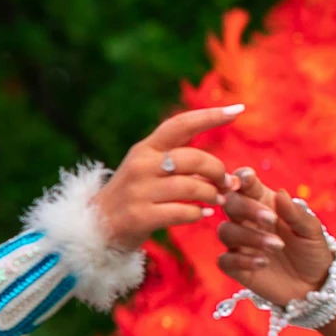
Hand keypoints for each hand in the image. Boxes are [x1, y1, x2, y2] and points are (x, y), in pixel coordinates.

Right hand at [95, 107, 241, 252]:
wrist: (97, 226)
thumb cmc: (134, 195)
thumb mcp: (148, 168)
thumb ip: (181, 163)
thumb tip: (227, 173)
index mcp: (145, 149)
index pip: (180, 124)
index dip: (210, 116)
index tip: (238, 109)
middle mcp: (140, 165)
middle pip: (192, 158)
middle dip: (217, 170)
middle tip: (228, 183)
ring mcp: (138, 191)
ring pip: (190, 186)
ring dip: (211, 194)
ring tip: (219, 200)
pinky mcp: (139, 216)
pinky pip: (181, 212)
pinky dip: (197, 213)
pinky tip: (203, 214)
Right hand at [216, 172, 335, 306]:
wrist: (316, 287)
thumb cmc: (313, 253)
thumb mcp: (312, 232)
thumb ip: (295, 213)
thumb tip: (280, 193)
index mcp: (264, 204)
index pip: (245, 185)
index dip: (241, 178)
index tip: (247, 179)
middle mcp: (247, 221)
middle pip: (230, 203)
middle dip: (247, 208)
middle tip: (272, 220)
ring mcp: (240, 244)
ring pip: (226, 231)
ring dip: (250, 237)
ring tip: (277, 246)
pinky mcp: (236, 268)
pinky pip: (225, 260)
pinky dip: (241, 260)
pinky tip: (263, 262)